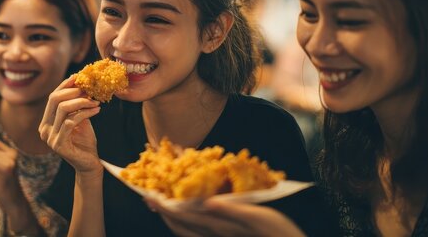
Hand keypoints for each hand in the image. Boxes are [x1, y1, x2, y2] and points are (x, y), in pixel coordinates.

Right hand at [39, 76, 101, 175]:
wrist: (89, 163)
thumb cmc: (84, 140)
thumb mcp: (79, 118)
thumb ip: (76, 105)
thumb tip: (80, 83)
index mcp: (46, 122)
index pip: (52, 97)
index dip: (64, 85)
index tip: (78, 77)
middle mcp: (44, 129)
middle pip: (54, 100)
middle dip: (73, 92)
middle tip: (89, 90)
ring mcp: (49, 138)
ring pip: (63, 109)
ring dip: (82, 102)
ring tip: (96, 101)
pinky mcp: (58, 145)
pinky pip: (71, 122)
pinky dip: (85, 113)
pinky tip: (97, 110)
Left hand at [144, 197, 305, 236]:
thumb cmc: (278, 234)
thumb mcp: (260, 218)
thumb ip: (233, 211)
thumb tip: (209, 202)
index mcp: (219, 227)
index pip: (184, 215)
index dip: (165, 206)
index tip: (149, 195)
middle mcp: (214, 236)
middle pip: (181, 227)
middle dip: (163, 213)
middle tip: (148, 199)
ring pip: (187, 233)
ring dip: (172, 221)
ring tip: (162, 208)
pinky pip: (197, 236)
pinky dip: (186, 227)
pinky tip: (187, 220)